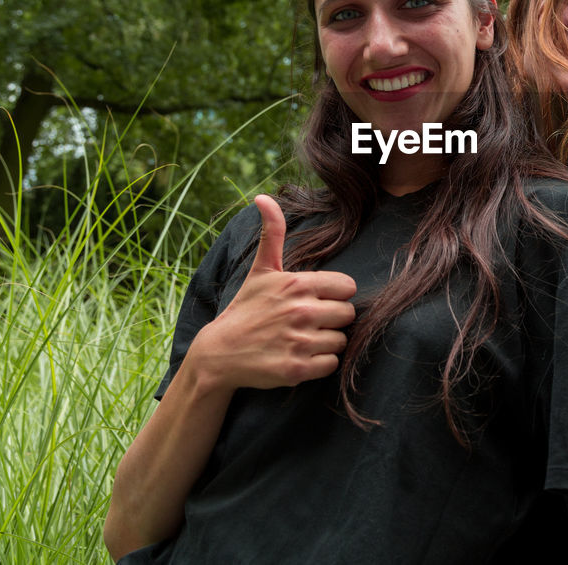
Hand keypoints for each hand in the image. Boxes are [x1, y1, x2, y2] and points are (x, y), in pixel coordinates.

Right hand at [187, 194, 357, 391]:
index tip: (317, 299)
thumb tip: (263, 197)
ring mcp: (299, 342)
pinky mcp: (296, 369)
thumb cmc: (246, 308)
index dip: (335, 294)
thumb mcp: (260, 270)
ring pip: (341, 340)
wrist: (219, 354)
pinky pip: (331, 364)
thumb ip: (272, 233)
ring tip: (302, 339)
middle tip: (309, 322)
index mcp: (297, 284)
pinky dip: (320, 364)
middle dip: (332, 318)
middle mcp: (301, 311)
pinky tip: (300, 356)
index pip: (347, 287)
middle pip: (348, 314)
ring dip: (326, 342)